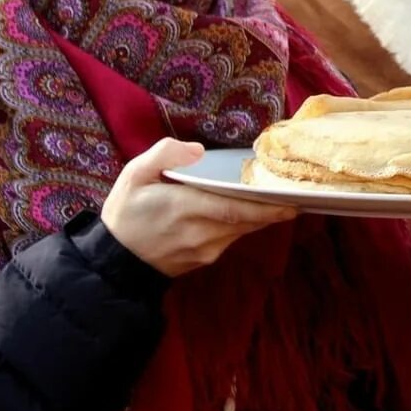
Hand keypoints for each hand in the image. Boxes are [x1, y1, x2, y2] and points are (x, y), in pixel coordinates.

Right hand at [105, 138, 300, 276]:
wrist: (114, 260)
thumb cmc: (126, 212)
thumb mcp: (134, 174)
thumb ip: (165, 155)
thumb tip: (197, 150)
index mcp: (184, 208)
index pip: (234, 209)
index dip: (265, 207)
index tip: (292, 202)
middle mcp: (200, 233)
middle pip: (246, 220)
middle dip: (272, 209)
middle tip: (296, 194)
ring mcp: (205, 250)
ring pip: (242, 230)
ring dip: (259, 216)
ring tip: (276, 198)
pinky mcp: (205, 259)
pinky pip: (231, 238)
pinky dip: (243, 224)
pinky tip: (247, 211)